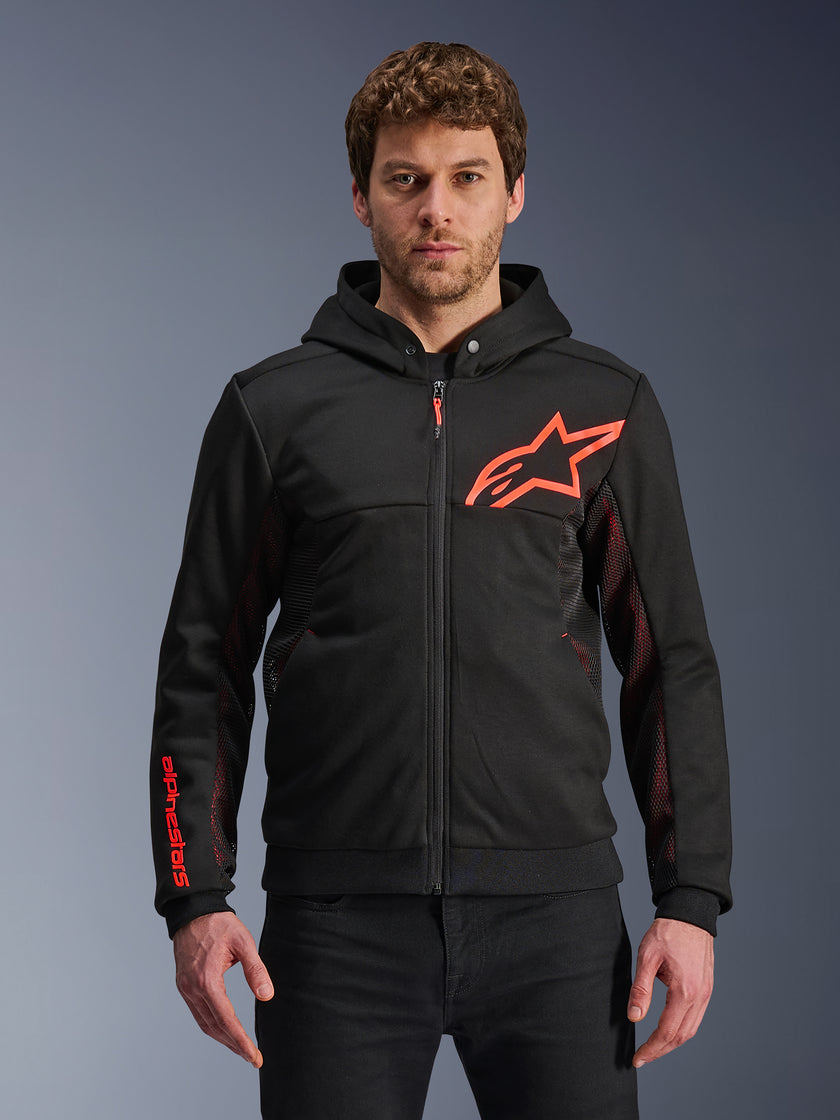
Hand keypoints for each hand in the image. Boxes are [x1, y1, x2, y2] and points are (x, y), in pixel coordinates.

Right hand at [173, 911, 273, 1067]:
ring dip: (223, 1038)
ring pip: (204, 1023)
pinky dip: (213, 1025)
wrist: (193, 911)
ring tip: (241, 1048)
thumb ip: (255, 970)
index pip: (226, 1020)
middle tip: (253, 1057)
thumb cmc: (219, 924)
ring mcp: (185, 988)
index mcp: (207, 980)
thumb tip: (267, 996)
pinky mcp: (184, 985)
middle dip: (234, 1045)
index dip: (241, 1041)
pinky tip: (225, 1029)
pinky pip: (198, 1013)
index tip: (254, 1055)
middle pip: (214, 1027)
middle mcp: (192, 988)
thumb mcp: (243, 941)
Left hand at [627, 917, 713, 1067]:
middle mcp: (699, 996)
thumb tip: (634, 1016)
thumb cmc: (667, 932)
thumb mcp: (647, 957)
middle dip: (660, 1050)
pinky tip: (668, 1030)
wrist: (690, 915)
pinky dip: (681, 1030)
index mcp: (684, 990)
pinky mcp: (706, 989)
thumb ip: (641, 989)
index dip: (651, 1048)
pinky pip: (695, 1018)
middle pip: (681, 1036)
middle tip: (642, 1058)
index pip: (667, 1031)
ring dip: (671, 1043)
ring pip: (690, 1030)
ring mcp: (706, 994)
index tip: (637, 1058)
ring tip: (653, 1048)